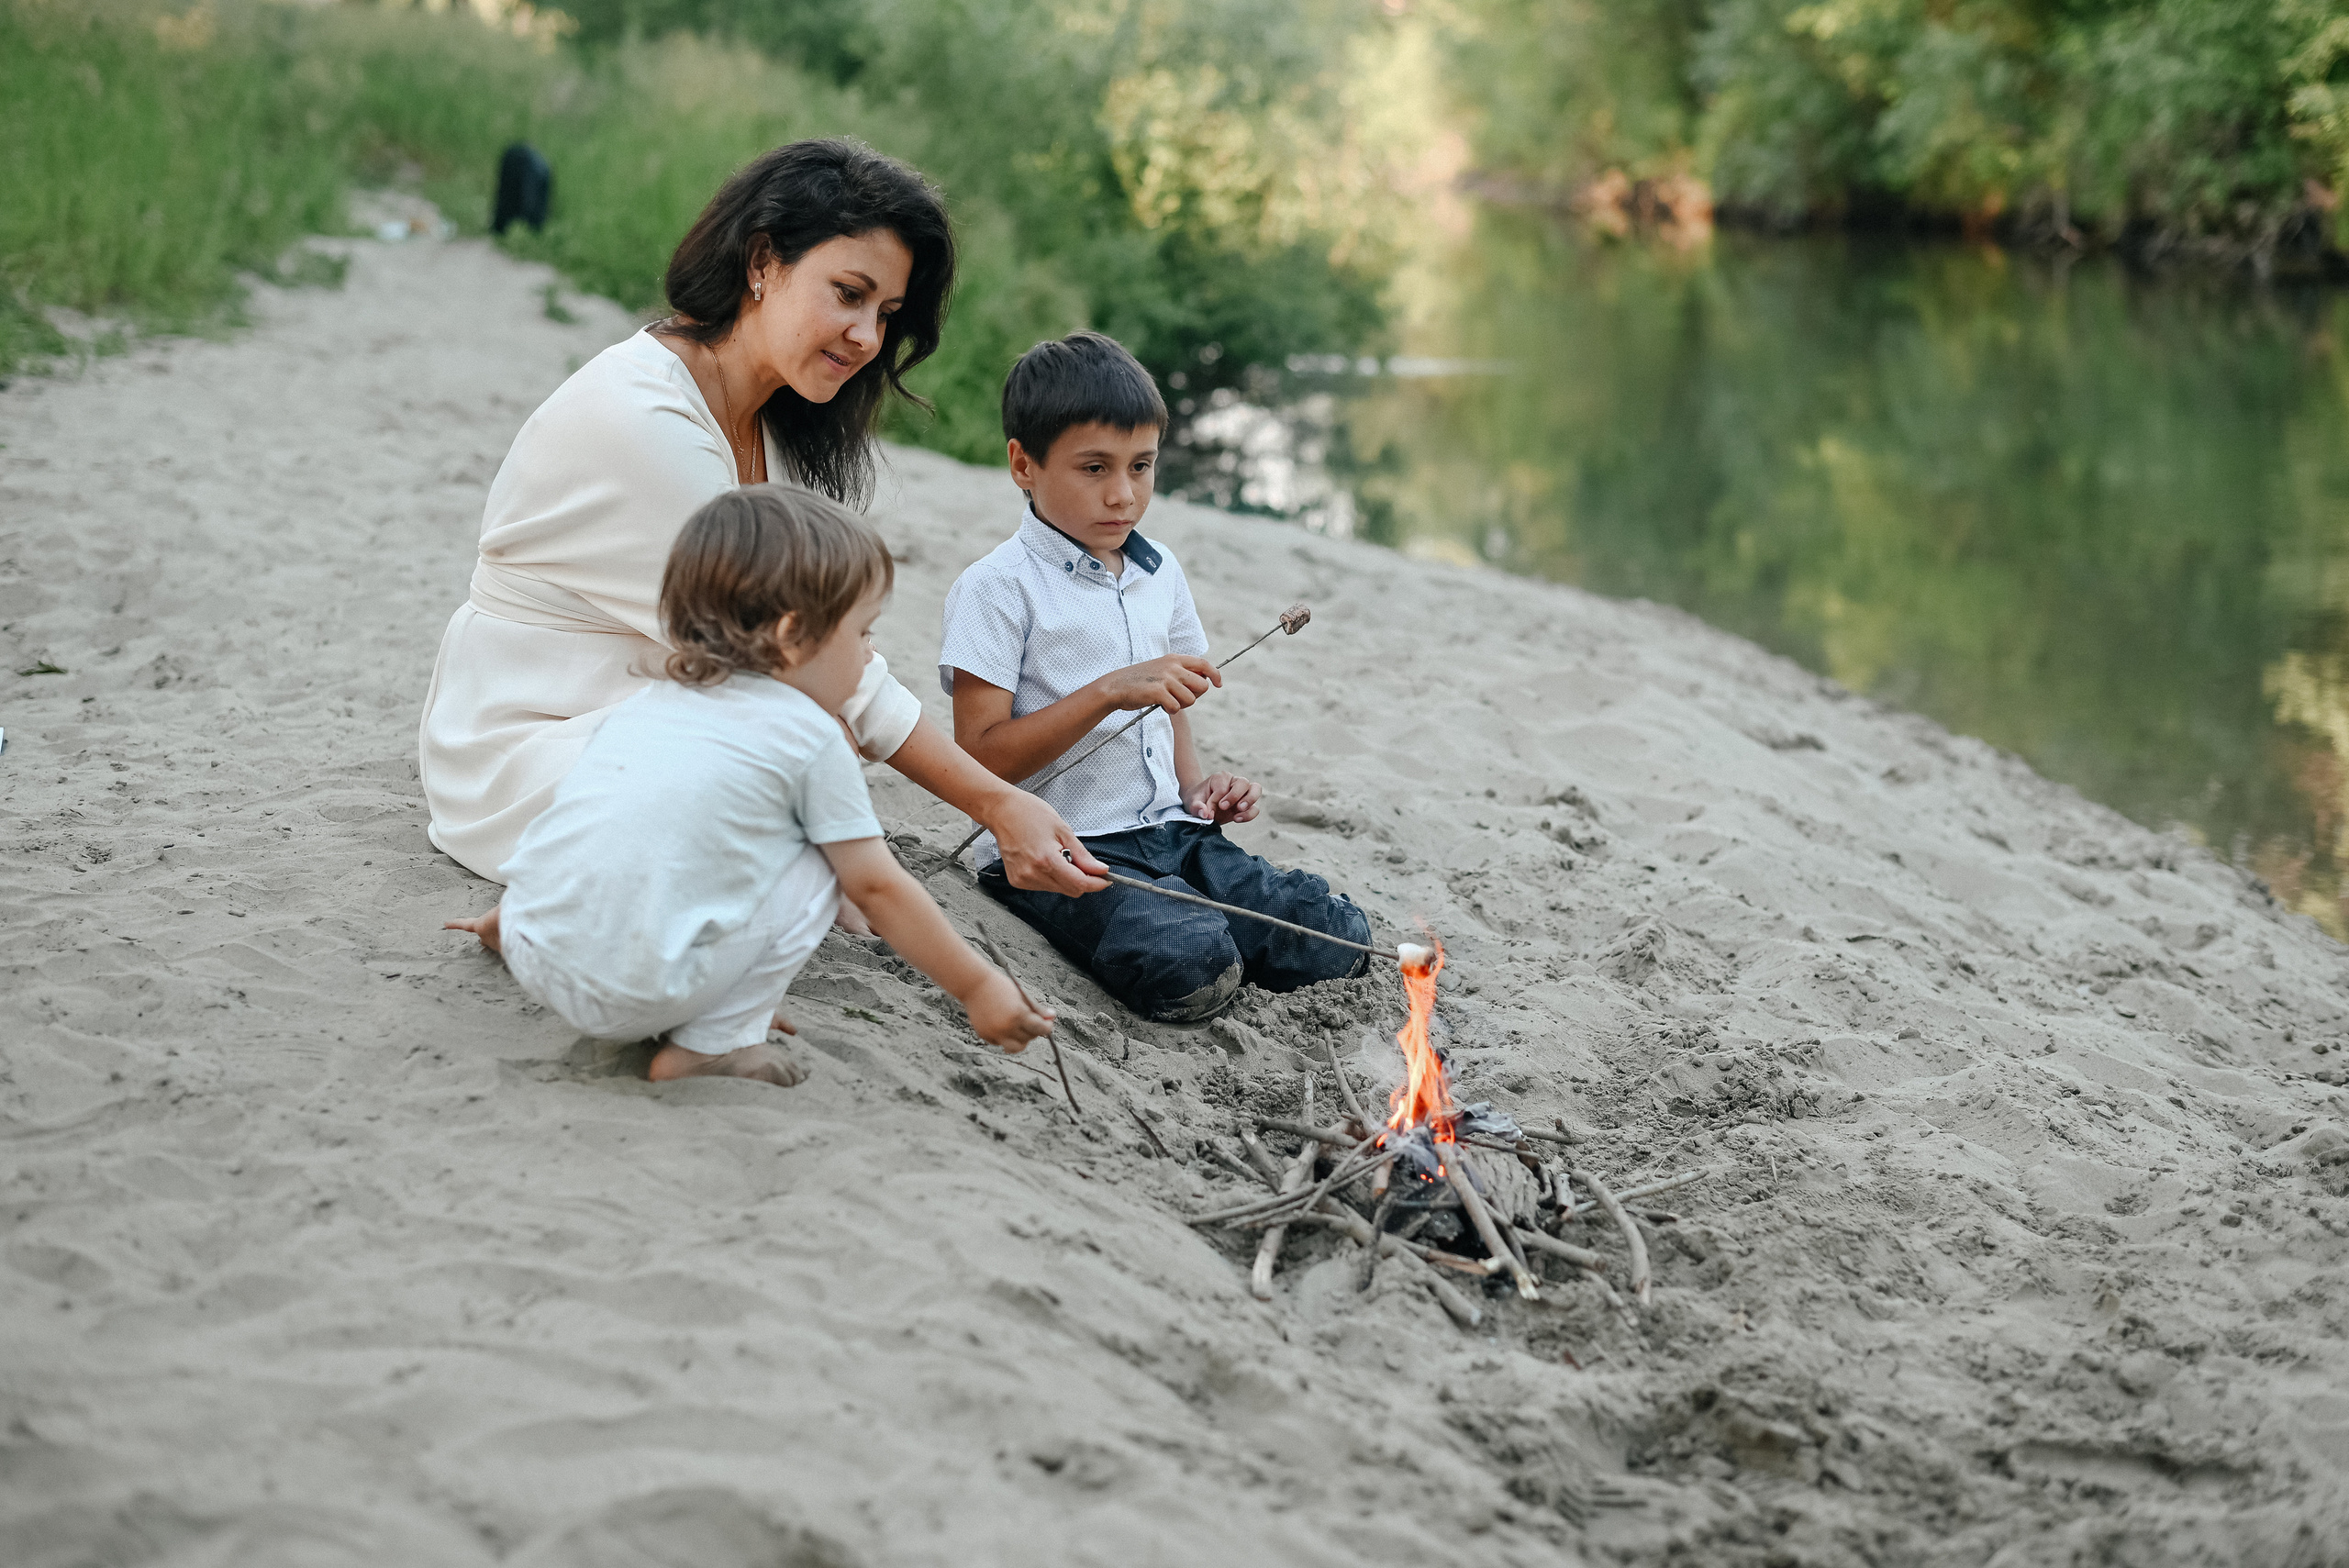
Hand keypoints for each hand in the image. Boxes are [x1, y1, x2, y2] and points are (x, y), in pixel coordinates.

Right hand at [965, 969, 1054, 1054]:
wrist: (973, 985)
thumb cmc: (999, 986)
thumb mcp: (1021, 995)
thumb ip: (1036, 1009)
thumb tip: (1052, 1017)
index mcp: (1017, 1014)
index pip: (1039, 1029)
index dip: (1047, 1028)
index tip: (1048, 1025)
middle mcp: (1006, 1027)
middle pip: (1029, 1038)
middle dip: (1033, 1031)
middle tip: (1032, 1022)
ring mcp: (995, 1033)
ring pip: (1015, 1047)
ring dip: (1021, 1040)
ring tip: (1020, 1029)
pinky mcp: (985, 1036)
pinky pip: (1000, 1043)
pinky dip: (1005, 1037)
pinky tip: (1003, 1025)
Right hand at [987, 790, 1109, 893]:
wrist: (1001, 811)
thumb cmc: (1029, 813)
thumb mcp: (1063, 830)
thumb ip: (1082, 855)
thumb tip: (1099, 870)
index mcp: (1046, 860)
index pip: (1079, 884)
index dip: (1096, 883)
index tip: (1105, 879)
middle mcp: (1033, 874)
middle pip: (1070, 890)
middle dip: (1081, 879)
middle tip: (1080, 860)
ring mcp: (1023, 880)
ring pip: (1058, 889)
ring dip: (1065, 877)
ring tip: (1055, 854)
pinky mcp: (1017, 882)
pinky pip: (1044, 886)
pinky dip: (1051, 877)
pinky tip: (1044, 860)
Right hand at [1093, 654, 1218, 713]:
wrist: (1115, 686)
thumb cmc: (1140, 681)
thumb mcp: (1162, 669)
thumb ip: (1181, 673)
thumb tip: (1205, 682)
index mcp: (1174, 659)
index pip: (1204, 664)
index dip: (1215, 675)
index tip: (1218, 684)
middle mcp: (1172, 666)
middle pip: (1202, 686)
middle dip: (1194, 696)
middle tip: (1179, 698)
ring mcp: (1165, 679)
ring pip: (1191, 699)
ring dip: (1180, 705)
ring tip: (1165, 700)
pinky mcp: (1158, 692)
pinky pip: (1176, 707)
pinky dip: (1169, 710)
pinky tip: (1159, 705)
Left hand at [1186, 772, 1260, 824]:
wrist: (1202, 806)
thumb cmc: (1198, 800)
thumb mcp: (1192, 802)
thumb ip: (1197, 807)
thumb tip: (1205, 814)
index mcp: (1221, 778)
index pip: (1222, 789)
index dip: (1214, 801)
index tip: (1207, 811)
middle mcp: (1234, 782)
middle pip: (1243, 782)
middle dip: (1235, 795)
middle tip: (1223, 807)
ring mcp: (1243, 793)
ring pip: (1256, 789)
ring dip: (1249, 800)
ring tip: (1239, 809)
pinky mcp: (1247, 806)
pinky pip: (1255, 809)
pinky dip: (1249, 815)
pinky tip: (1236, 819)